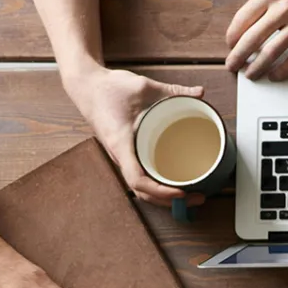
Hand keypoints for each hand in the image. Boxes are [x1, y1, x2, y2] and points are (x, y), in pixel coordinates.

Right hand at [61, 67, 206, 205]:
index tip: (182, 192)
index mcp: (121, 143)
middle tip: (199, 197)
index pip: (137, 179)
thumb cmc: (108, 88)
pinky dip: (158, 185)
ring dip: (164, 197)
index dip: (160, 191)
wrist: (87, 86)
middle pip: (142, 192)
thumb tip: (200, 93)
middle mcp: (120, 155)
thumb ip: (174, 91)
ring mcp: (122, 156)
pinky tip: (176, 183)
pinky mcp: (126, 153)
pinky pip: (141, 176)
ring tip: (191, 196)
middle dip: (170, 201)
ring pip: (142, 188)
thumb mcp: (144, 86)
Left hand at [225, 0, 287, 80]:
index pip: (242, 19)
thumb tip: (253, 20)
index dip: (232, 36)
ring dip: (257, 67)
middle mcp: (284, 8)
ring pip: (270, 52)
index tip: (231, 44)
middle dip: (237, 56)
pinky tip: (276, 75)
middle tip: (233, 65)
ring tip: (251, 74)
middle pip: (251, 39)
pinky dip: (283, 71)